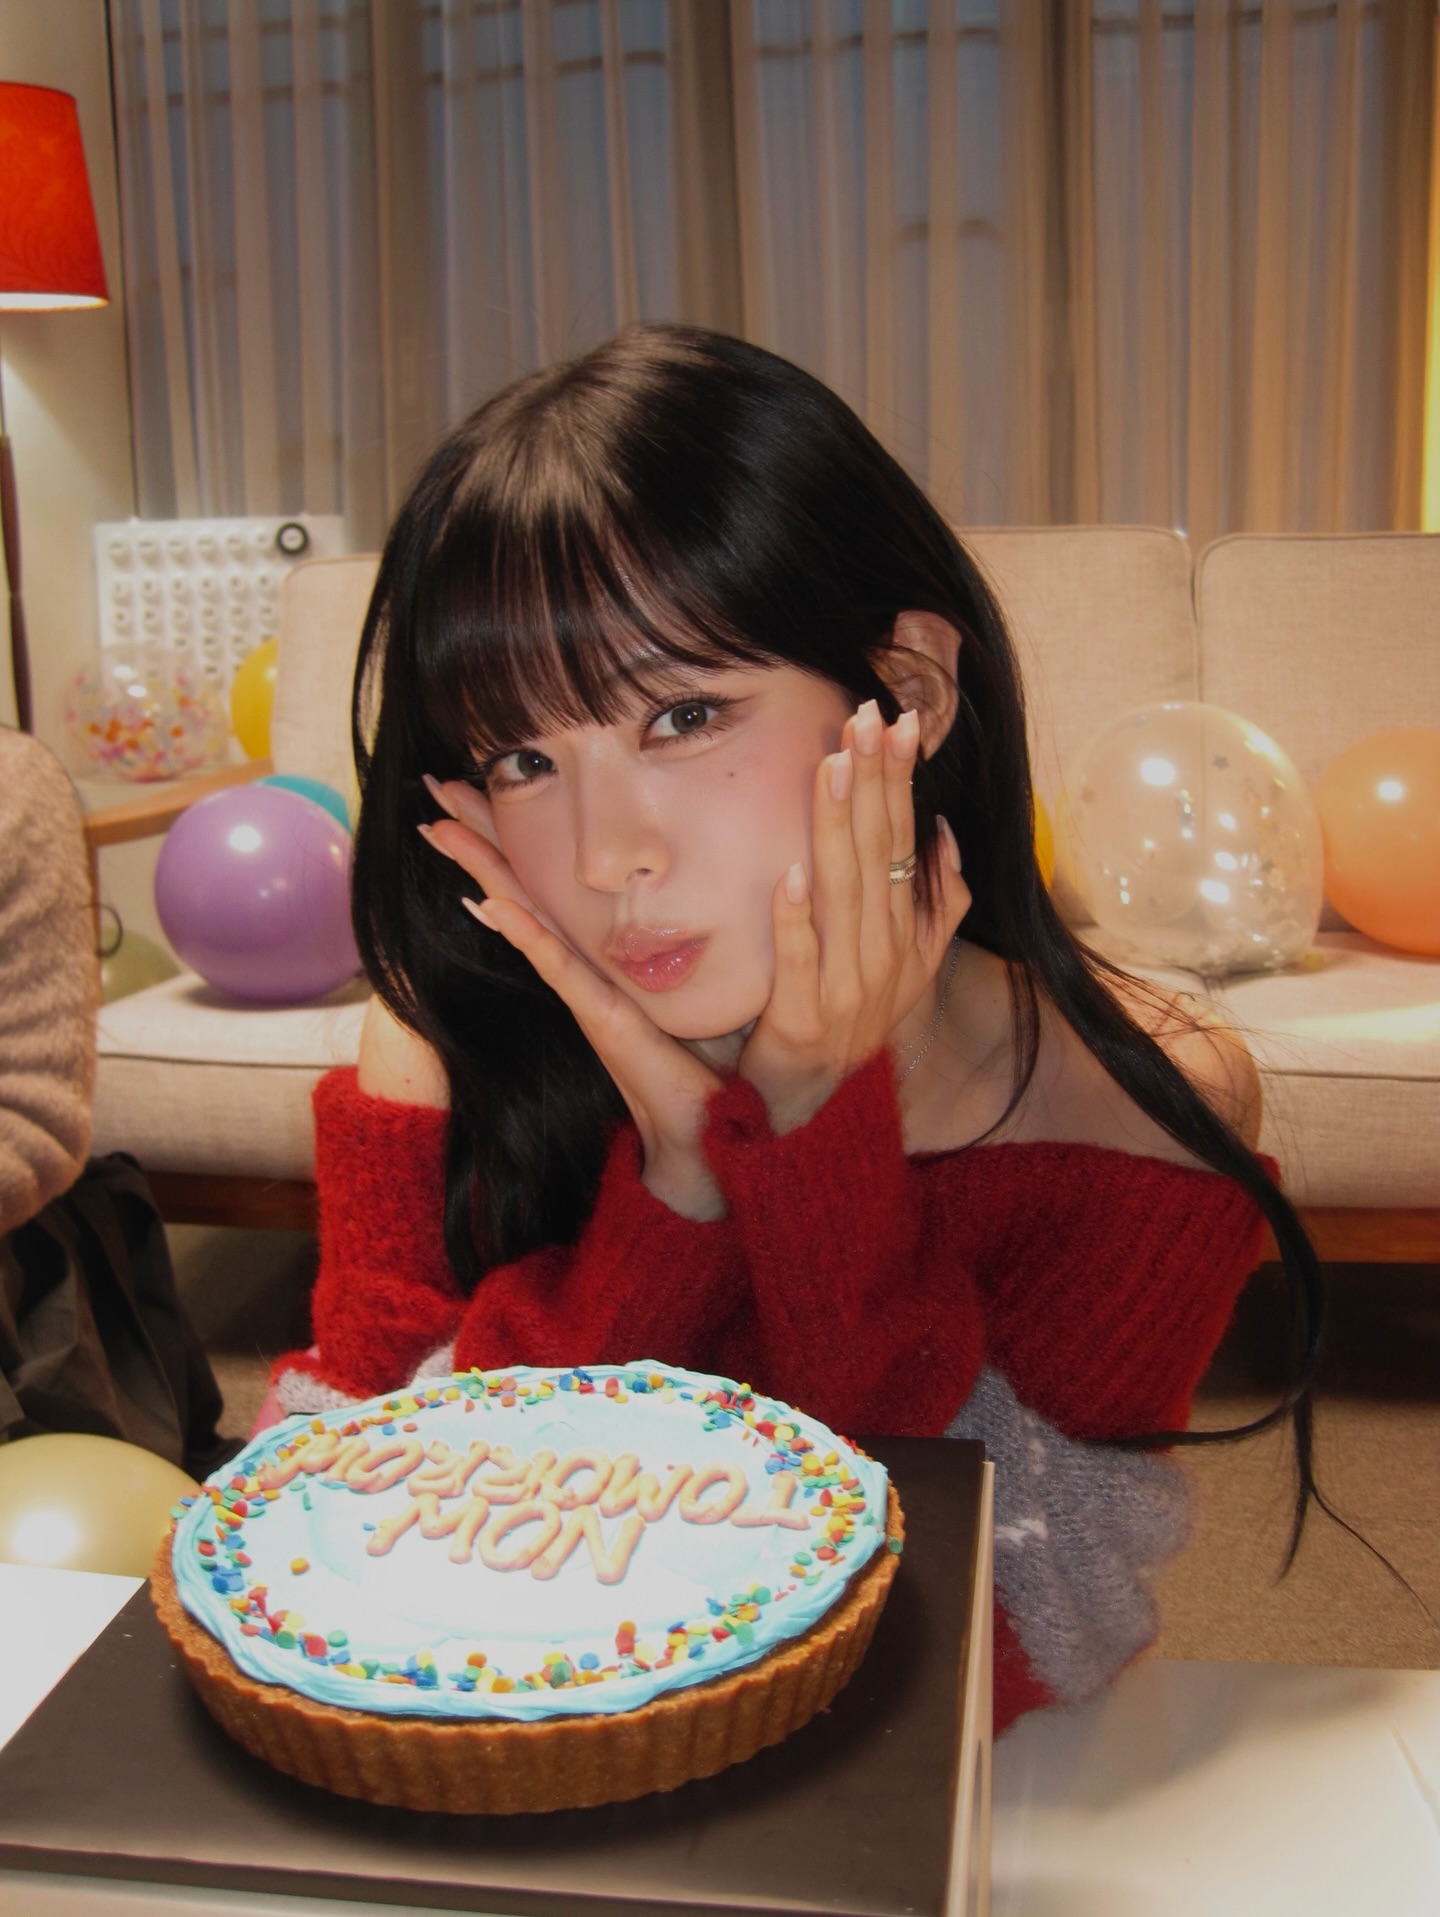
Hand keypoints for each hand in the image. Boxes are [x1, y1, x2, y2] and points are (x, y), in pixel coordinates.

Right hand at [418, 778, 726, 1220]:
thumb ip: (690, 943)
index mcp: (597, 957)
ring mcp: (581, 991)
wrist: (709, 1126)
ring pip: (520, 915)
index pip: (545, 884)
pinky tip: (489, 901)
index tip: (479, 789)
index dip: (512, 839)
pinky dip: (521, 931)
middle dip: (478, 837)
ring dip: (480, 869)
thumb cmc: (709, 1061)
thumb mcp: (700, 983)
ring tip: (439, 828)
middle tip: (435, 788)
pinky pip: (553, 963)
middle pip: (518, 887)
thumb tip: (711, 893)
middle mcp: (578, 969)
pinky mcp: (598, 1015)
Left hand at [738, 700, 970, 1134]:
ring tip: (833, 766)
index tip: (898, 720)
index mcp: (906, 937)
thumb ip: (936, 904)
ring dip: (837, 827)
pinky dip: (797, 919)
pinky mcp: (803, 1021)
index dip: (900, 780)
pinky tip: (791, 872)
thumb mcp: (908, 967)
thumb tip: (945, 834)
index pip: (903, 841)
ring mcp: (848, 990)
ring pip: (843, 894)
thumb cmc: (852, 1028)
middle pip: (878, 854)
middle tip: (865, 717)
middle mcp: (884, 957)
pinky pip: (801, 961)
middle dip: (873, 781)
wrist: (819, 1112)